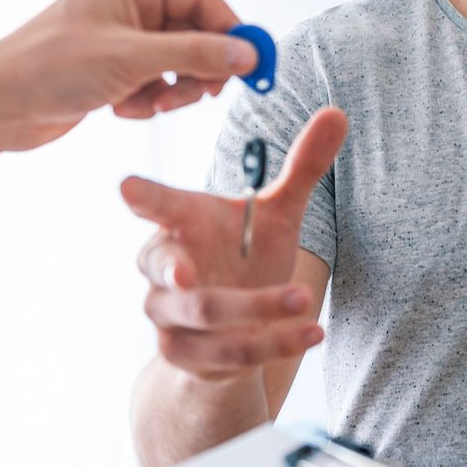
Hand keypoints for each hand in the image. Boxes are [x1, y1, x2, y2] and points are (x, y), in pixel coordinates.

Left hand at [0, 0, 261, 152]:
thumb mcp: (135, 59)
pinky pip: (153, 84)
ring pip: (176, 64)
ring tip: (150, 104)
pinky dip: (147, 101)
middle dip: (198, 69)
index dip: (231, 31)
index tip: (253, 62)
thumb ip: (197, 55)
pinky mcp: (111, 70)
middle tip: (204, 95)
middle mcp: (126, 5)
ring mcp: (119, 39)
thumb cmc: (49, 67)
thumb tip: (246, 54)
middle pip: (193, 34)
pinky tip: (122, 109)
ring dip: (172, 90)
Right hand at [122, 109, 348, 379]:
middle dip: (179, 272)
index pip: (156, 206)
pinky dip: (274, 344)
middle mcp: (164, 270)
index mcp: (181, 223)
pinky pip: (228, 352)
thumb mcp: (276, 214)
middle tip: (188, 272)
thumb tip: (339, 112)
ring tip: (305, 300)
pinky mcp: (184, 354)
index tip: (127, 188)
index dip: (142, 198)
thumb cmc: (245, 257)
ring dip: (257, 309)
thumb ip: (302, 168)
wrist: (233, 330)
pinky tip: (311, 333)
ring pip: (205, 314)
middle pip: (166, 269)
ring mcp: (168, 315)